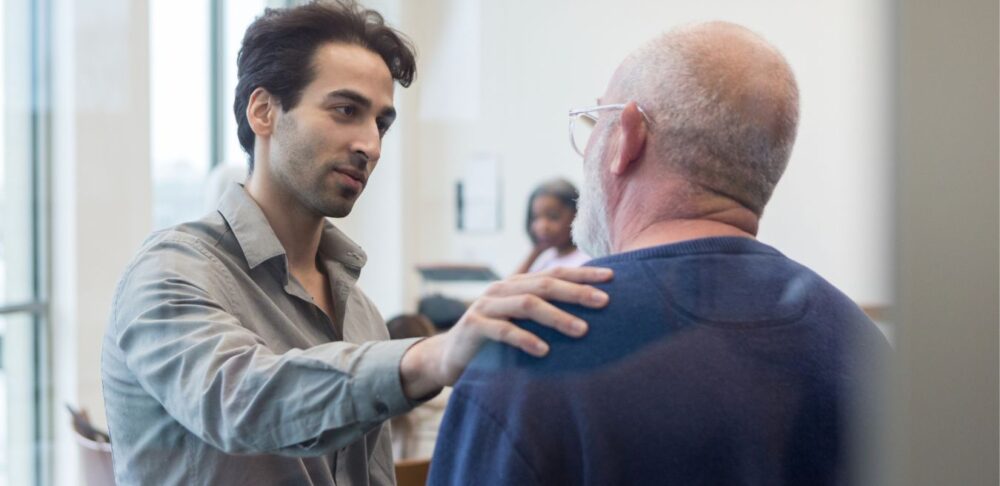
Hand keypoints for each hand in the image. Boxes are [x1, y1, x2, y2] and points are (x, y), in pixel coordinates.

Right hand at [399, 266, 612, 397]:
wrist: (447, 357)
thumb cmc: (493, 342)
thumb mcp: (519, 322)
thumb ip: (544, 314)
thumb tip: (589, 314)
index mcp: (517, 285)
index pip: (555, 273)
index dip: (583, 273)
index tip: (613, 277)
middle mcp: (503, 289)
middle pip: (545, 284)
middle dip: (577, 291)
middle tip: (604, 302)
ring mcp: (487, 306)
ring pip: (527, 304)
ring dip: (557, 316)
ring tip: (582, 330)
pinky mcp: (474, 326)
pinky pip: (503, 331)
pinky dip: (525, 339)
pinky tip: (544, 351)